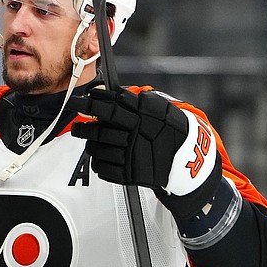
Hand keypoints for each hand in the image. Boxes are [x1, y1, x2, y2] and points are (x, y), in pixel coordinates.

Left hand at [68, 87, 221, 216]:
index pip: (109, 107)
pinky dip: (97, 161)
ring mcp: (130, 156)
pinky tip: (101, 156)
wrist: (189, 158)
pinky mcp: (128, 175)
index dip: (90, 103)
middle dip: (82, 128)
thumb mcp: (157, 108)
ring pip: (96, 149)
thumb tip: (107, 92)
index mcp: (141, 117)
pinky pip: (102, 168)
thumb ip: (133, 100)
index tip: (78, 101)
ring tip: (89, 140)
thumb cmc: (170, 129)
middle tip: (76, 125)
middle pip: (98, 130)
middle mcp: (134, 136)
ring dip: (89, 144)